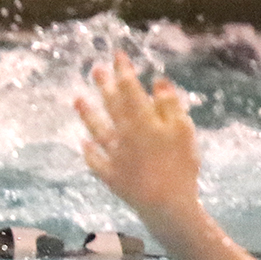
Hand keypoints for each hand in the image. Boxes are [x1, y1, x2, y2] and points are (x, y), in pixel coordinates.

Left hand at [76, 49, 202, 223]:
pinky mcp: (110, 175)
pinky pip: (96, 160)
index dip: (123, 71)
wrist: (166, 204)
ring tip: (77, 99)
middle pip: (111, 106)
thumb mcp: (183, 130)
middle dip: (103, 86)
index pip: (129, 89)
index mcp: (142, 121)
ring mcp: (114, 155)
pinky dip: (90, 150)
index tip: (117, 55)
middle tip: (95, 69)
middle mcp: (124, 135)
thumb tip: (157, 80)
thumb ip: (170, 104)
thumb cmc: (181, 165)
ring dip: (87, 113)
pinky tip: (85, 142)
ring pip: (98, 129)